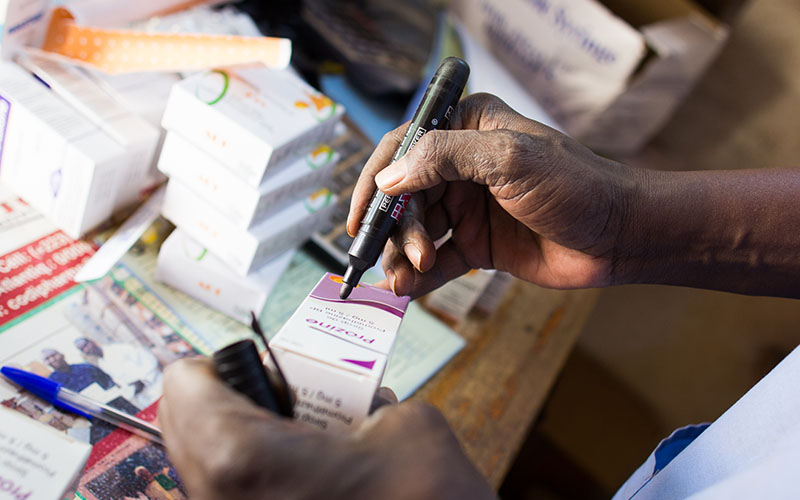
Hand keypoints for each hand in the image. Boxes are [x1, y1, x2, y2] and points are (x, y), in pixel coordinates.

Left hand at [158, 358, 495, 499]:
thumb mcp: (405, 424)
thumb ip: (363, 396)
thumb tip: (356, 401)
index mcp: (240, 459)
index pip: (184, 383)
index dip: (226, 363)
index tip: (263, 370)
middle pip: (186, 427)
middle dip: (235, 402)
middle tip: (287, 403)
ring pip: (205, 471)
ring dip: (248, 444)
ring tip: (306, 446)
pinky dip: (262, 480)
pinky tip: (314, 482)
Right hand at [346, 93, 641, 296]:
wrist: (620, 236)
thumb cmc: (576, 186)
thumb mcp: (509, 159)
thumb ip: (445, 158)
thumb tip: (389, 178)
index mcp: (467, 127)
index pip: (404, 147)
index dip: (375, 182)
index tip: (360, 218)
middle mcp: (462, 165)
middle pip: (405, 195)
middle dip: (397, 229)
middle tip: (406, 257)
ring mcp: (469, 207)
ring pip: (417, 231)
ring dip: (405, 255)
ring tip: (404, 279)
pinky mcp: (479, 244)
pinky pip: (439, 260)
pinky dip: (420, 276)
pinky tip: (408, 290)